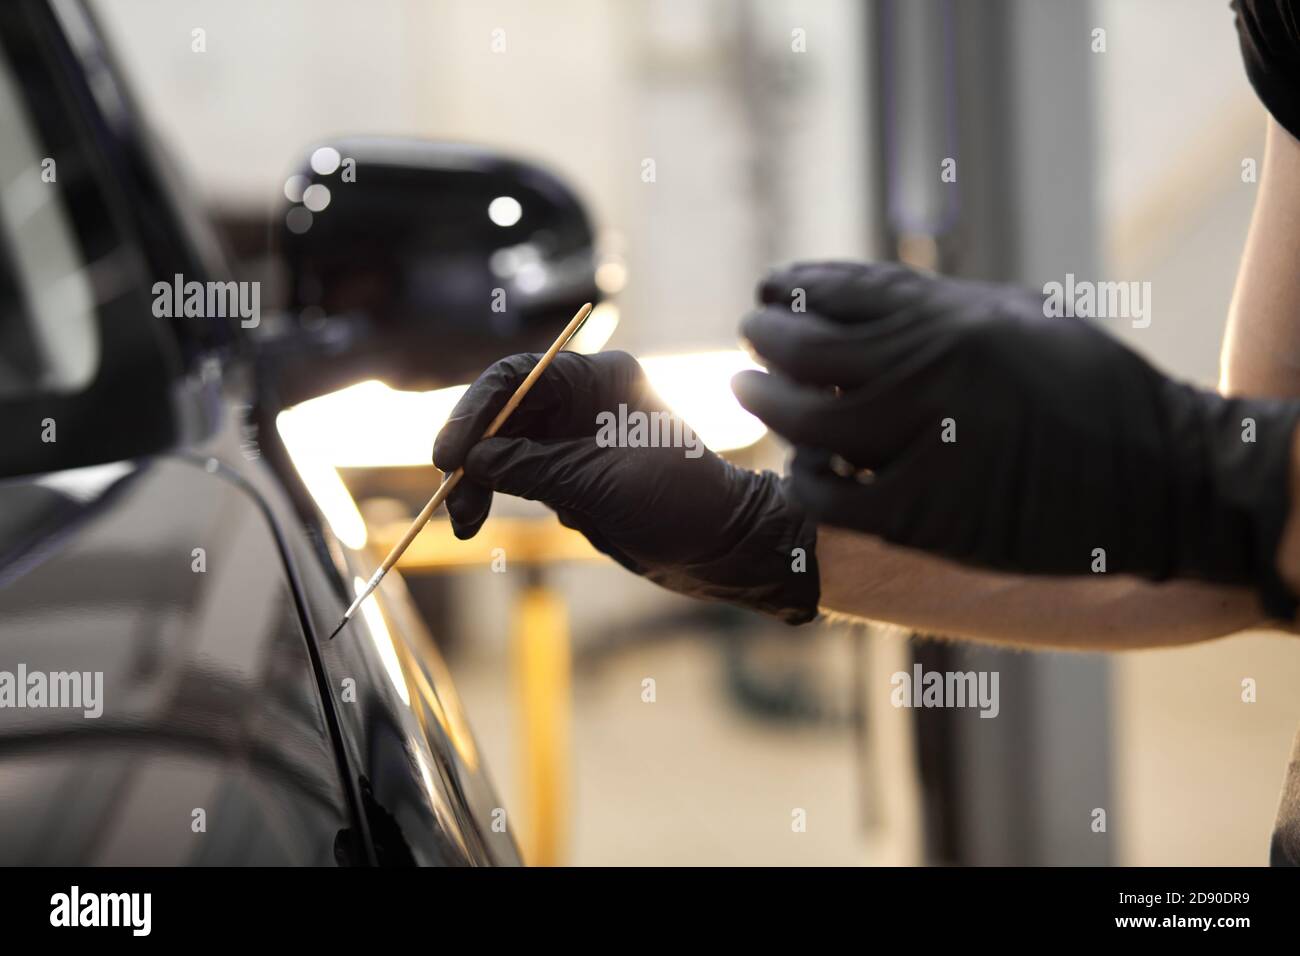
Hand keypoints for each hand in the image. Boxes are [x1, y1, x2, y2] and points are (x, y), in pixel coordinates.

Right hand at [433, 350, 819, 623]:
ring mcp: (574, 437)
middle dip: (473, 454)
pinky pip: (518, 476)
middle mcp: (582, 400)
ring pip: (504, 449)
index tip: (449, 454)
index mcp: (599, 379)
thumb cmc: (679, 504)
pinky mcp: (570, 473)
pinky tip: (493, 520)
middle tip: (454, 498)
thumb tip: (477, 460)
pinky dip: (498, 496)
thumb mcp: (600, 486)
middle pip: (503, 413)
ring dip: (479, 483)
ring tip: (465, 522)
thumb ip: (534, 469)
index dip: (476, 412)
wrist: (723, 547)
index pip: (518, 377)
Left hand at [731, 260, 1299, 616]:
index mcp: (961, 317)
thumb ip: (944, 310)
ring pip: (811, 420)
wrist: (1166, 481)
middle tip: (749, 332)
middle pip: (811, 349)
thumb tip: (861, 301)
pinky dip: (806, 480)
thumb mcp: (1024, 321)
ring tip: (747, 388)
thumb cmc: (1093, 393)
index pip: (847, 289)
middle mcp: (938, 371)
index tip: (770, 286)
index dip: (796, 285)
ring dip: (768, 403)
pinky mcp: (935, 516)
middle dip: (768, 336)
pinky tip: (797, 467)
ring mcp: (932, 444)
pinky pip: (836, 497)